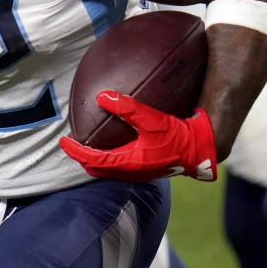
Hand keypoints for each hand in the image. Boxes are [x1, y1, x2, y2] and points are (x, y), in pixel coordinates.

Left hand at [59, 91, 216, 182]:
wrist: (202, 150)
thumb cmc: (179, 136)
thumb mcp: (153, 120)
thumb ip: (128, 108)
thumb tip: (102, 96)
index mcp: (129, 162)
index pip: (93, 160)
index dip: (76, 152)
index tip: (64, 142)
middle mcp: (132, 171)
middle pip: (98, 168)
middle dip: (83, 157)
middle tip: (73, 143)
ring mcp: (140, 171)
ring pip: (110, 169)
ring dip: (96, 158)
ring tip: (89, 142)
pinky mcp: (149, 167)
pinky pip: (121, 165)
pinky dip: (110, 156)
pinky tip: (116, 139)